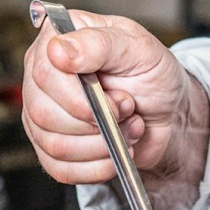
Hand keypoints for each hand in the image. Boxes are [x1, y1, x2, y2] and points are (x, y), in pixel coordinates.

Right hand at [21, 8, 208, 186]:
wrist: (167, 110)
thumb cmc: (152, 73)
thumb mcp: (139, 48)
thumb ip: (99, 44)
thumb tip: (58, 50)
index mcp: (58, 40)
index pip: (44, 72)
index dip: (78, 96)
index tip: (115, 100)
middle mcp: (43, 76)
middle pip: (43, 113)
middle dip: (96, 121)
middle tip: (126, 108)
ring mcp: (42, 114)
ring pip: (54, 145)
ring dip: (102, 144)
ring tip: (126, 125)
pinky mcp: (51, 147)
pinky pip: (61, 169)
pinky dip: (98, 166)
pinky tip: (116, 147)